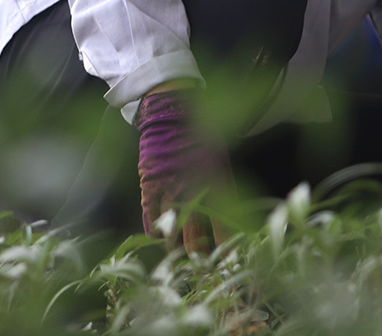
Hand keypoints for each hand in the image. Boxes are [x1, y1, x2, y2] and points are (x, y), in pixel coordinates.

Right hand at [134, 88, 232, 251]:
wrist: (172, 112)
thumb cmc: (201, 136)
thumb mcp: (220, 162)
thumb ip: (222, 190)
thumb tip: (232, 218)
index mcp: (217, 185)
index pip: (225, 229)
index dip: (226, 251)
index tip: (228, 264)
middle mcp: (193, 191)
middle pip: (196, 239)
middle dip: (199, 258)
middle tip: (201, 269)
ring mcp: (169, 190)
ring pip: (171, 235)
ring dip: (176, 249)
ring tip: (180, 259)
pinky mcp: (150, 187)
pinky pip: (152, 221)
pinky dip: (157, 231)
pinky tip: (161, 234)